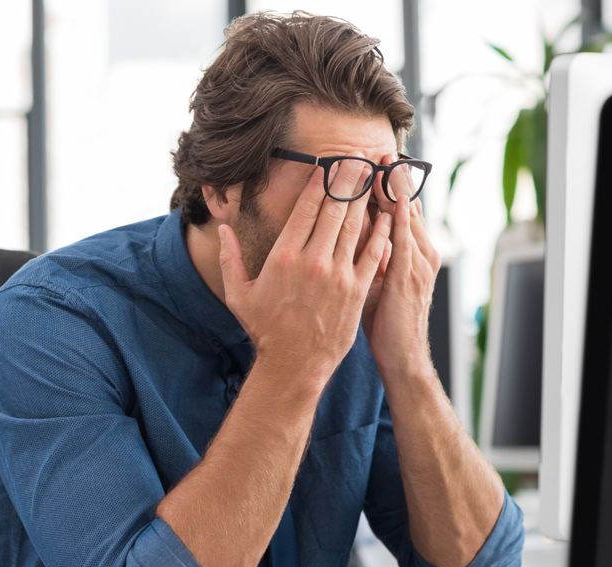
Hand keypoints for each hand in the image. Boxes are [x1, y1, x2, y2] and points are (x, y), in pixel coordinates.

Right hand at [218, 161, 391, 386]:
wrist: (294, 364)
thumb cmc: (265, 329)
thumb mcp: (239, 293)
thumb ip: (229, 258)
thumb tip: (223, 228)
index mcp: (284, 256)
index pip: (307, 208)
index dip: (320, 182)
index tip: (329, 164)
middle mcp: (313, 260)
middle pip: (335, 209)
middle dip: (347, 179)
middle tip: (357, 157)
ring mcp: (338, 275)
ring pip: (355, 226)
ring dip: (366, 198)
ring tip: (373, 175)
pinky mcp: (356, 290)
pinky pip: (373, 253)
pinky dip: (381, 232)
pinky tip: (387, 215)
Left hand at [364, 152, 441, 380]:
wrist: (403, 357)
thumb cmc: (387, 323)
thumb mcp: (380, 283)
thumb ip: (373, 256)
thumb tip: (355, 234)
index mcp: (413, 253)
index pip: (400, 210)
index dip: (388, 186)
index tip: (373, 162)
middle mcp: (420, 252)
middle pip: (406, 206)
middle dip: (393, 178)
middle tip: (378, 150)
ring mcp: (417, 263)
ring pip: (406, 217)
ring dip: (394, 189)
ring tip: (383, 163)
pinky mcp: (409, 277)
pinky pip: (402, 240)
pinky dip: (396, 218)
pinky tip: (388, 199)